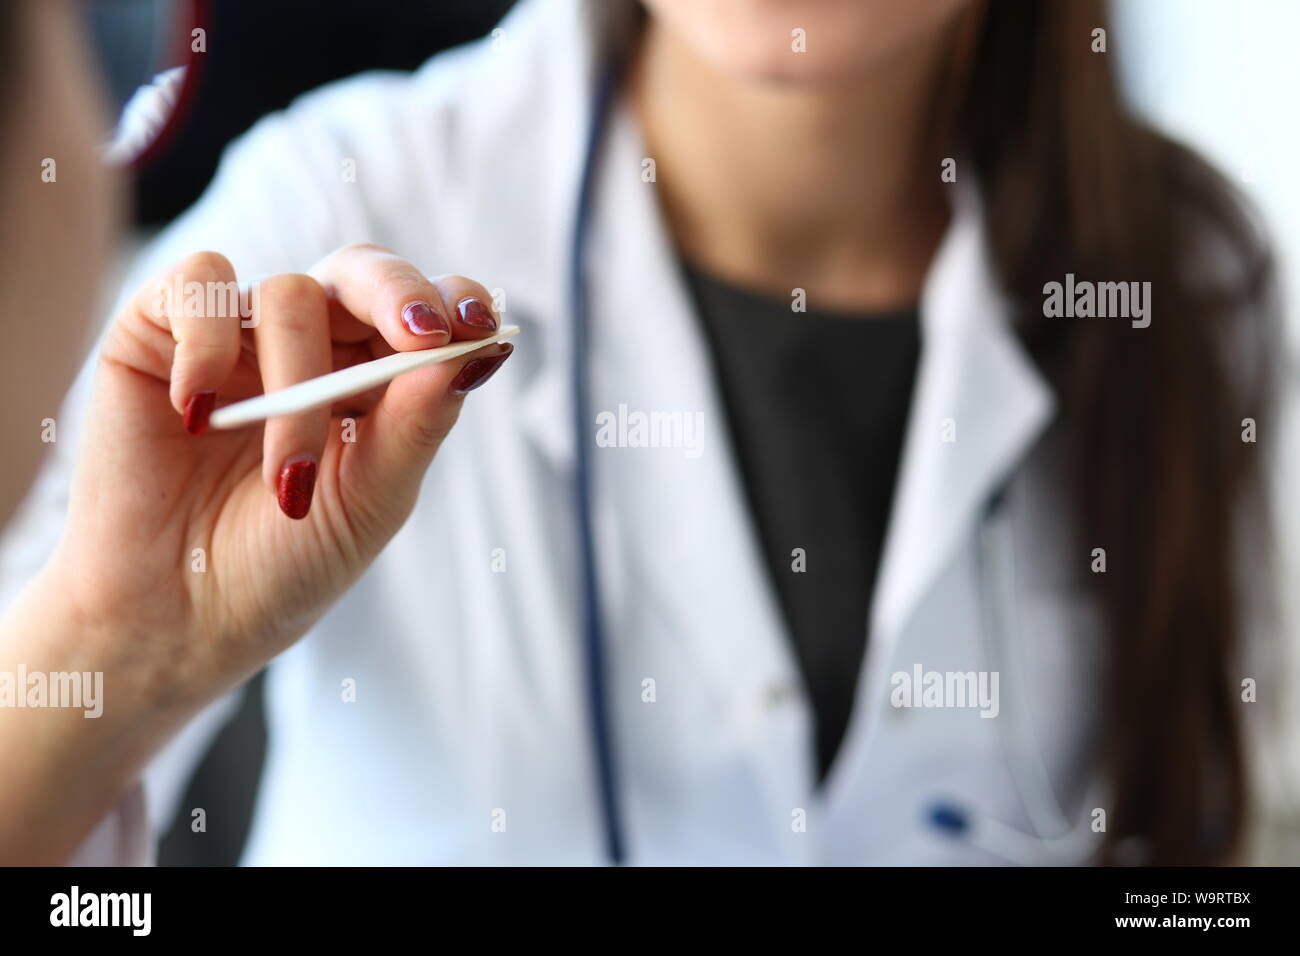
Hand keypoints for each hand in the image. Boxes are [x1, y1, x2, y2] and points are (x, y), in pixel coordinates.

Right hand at [48, 243, 511, 707]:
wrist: (179, 617)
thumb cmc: (284, 562)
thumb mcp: (370, 500)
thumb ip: (418, 424)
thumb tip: (479, 351)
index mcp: (374, 377)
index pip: (424, 310)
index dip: (454, 301)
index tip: (479, 324)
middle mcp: (311, 343)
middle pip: (363, 272)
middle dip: (399, 295)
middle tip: (421, 334)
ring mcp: (239, 333)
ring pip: (290, 294)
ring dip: (299, 387)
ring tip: (288, 477)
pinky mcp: (160, 330)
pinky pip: (199, 285)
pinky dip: (207, 341)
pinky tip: (198, 415)